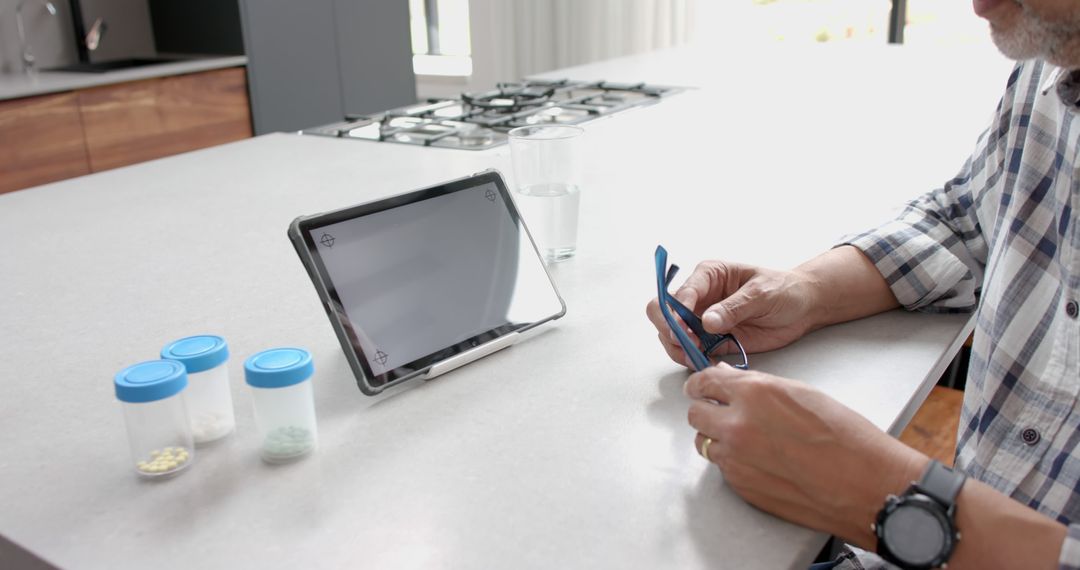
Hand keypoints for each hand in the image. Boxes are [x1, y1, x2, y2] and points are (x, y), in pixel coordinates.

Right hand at [645, 260, 820, 367]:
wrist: (803, 307)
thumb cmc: (783, 289)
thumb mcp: (761, 293)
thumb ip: (734, 307)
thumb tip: (707, 321)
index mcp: (708, 276)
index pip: (679, 293)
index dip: (676, 312)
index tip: (683, 330)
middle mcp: (699, 297)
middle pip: (663, 312)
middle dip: (669, 330)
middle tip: (686, 344)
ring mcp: (702, 320)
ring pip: (671, 335)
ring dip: (679, 348)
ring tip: (697, 356)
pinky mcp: (711, 340)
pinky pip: (691, 351)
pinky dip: (692, 358)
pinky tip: (705, 361)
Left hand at [686, 364, 927, 546]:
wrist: (864, 484)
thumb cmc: (845, 437)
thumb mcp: (802, 393)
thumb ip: (758, 386)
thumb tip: (730, 380)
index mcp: (753, 394)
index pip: (704, 382)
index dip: (700, 383)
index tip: (700, 386)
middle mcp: (737, 425)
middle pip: (695, 414)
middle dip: (707, 410)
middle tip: (721, 411)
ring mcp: (736, 459)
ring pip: (705, 442)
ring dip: (718, 437)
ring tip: (747, 438)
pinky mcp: (741, 486)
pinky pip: (724, 468)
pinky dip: (734, 461)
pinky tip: (762, 460)